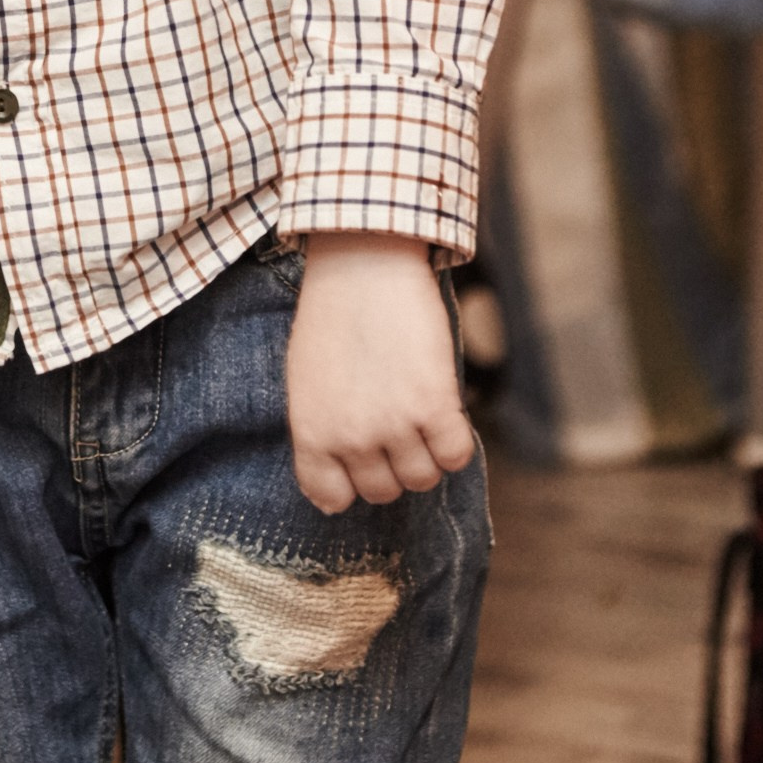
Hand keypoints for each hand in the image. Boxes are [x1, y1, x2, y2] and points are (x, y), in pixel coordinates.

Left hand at [284, 233, 474, 513]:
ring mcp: (394, 425)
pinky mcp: (434, 406)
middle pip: (383, 490)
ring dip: (425, 453)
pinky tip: (444, 411)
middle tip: (395, 423)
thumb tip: (337, 491)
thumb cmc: (333, 316)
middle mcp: (351, 438)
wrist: (363, 265)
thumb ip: (321, 433)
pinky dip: (455, 441)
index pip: (331, 497)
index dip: (352, 482)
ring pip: (422, 479)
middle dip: (391, 463)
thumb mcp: (307, 381)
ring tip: (419, 412)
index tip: (363, 458)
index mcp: (311, 432)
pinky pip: (456, 456)